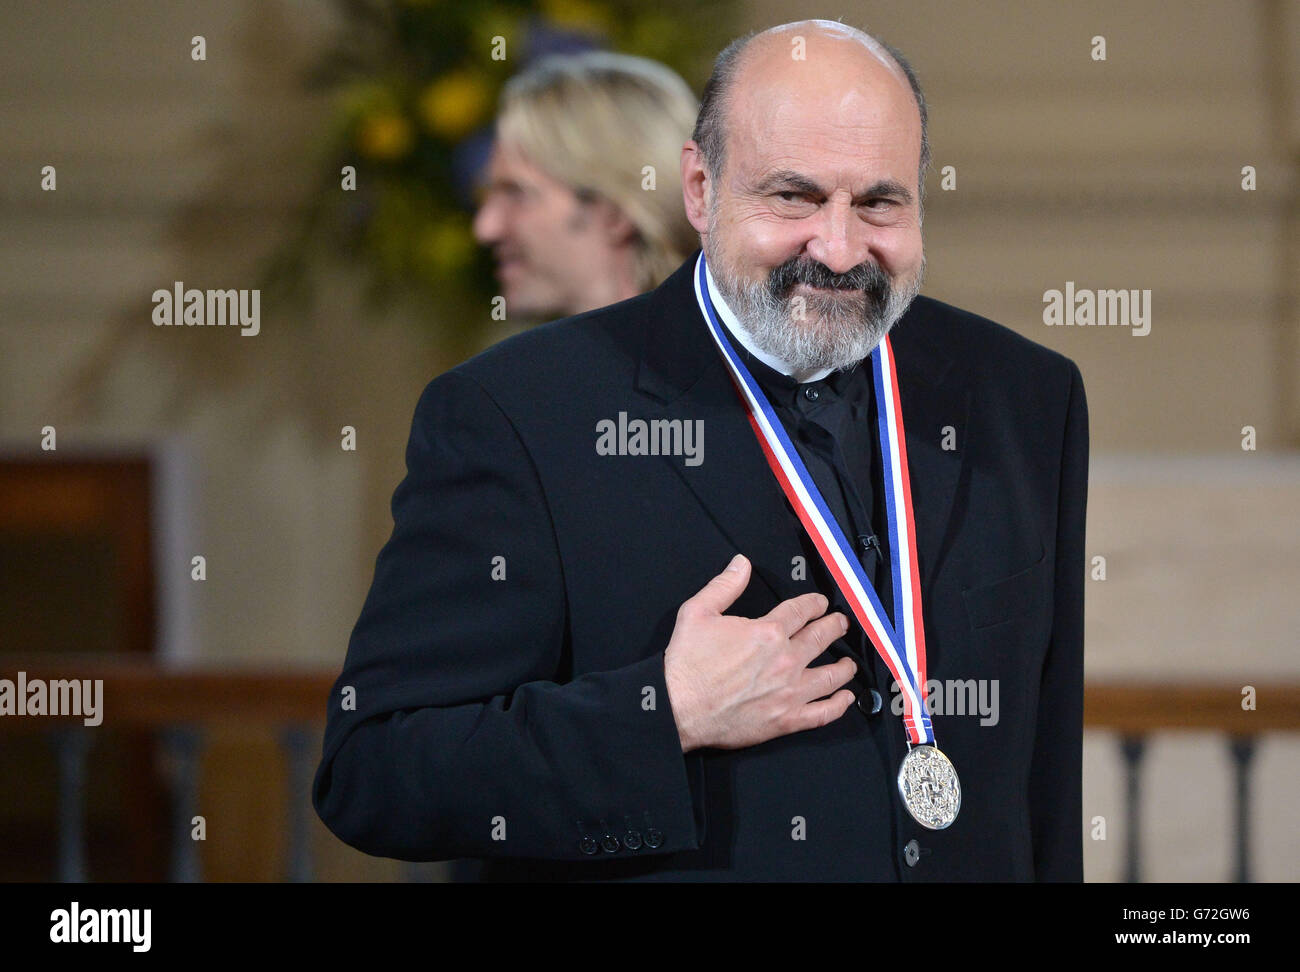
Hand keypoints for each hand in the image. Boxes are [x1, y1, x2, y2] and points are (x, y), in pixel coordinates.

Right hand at [663, 554, 856, 752]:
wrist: (678, 708)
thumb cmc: (686, 663)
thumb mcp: (698, 612)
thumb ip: (724, 586)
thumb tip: (741, 563)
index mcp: (767, 632)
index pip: (801, 611)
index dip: (814, 603)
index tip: (820, 602)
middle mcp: (786, 660)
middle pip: (822, 638)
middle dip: (835, 627)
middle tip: (841, 623)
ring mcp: (789, 692)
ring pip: (830, 676)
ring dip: (844, 666)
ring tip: (849, 662)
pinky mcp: (786, 720)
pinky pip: (823, 713)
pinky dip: (839, 705)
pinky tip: (846, 698)